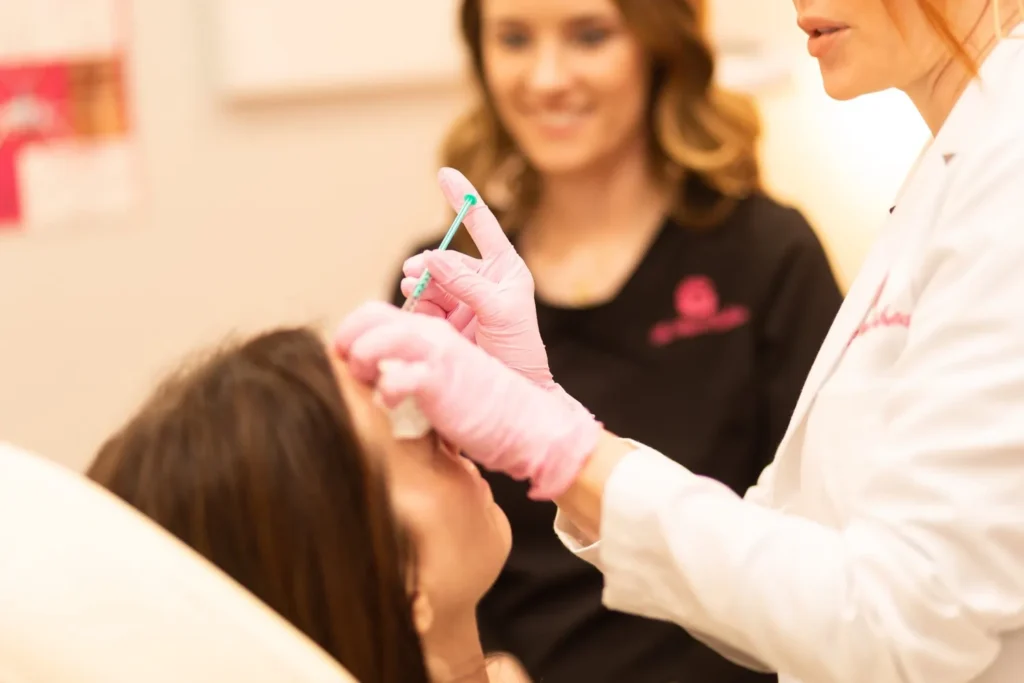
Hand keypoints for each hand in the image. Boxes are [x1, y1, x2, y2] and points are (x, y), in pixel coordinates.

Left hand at [334, 301, 600, 499]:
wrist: (527, 423)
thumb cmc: (483, 406)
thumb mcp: (443, 375)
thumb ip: (416, 366)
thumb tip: (378, 378)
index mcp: (431, 329)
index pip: (375, 312)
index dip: (352, 332)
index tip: (345, 360)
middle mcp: (431, 333)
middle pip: (368, 316)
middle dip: (347, 340)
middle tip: (346, 369)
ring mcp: (436, 352)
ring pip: (373, 340)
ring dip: (358, 361)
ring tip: (365, 384)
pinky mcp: (439, 378)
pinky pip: (393, 376)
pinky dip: (383, 391)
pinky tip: (390, 404)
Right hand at [400, 168, 553, 388]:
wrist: (513, 394)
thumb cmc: (520, 352)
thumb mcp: (499, 312)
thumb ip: (466, 283)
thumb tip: (433, 257)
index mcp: (505, 270)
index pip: (482, 226)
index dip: (463, 199)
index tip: (444, 173)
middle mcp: (483, 283)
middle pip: (446, 259)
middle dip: (428, 264)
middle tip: (414, 274)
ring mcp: (462, 303)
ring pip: (431, 283)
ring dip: (419, 285)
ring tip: (412, 291)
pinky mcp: (446, 325)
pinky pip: (423, 307)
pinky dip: (415, 307)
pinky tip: (415, 312)